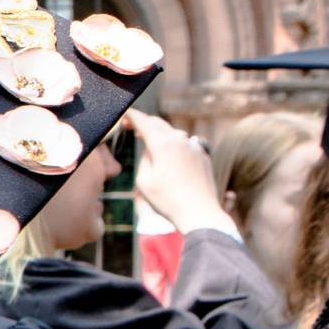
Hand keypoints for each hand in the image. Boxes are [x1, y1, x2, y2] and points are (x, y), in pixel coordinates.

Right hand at [130, 111, 240, 240]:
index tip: (124, 113)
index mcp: (163, 144)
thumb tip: (150, 148)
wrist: (200, 214)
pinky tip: (170, 154)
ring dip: (160, 134)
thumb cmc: (168, 201)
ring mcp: (195, 147)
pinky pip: (186, 143)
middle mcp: (181, 140)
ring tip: (150, 141)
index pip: (144, 122)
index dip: (132, 115)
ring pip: (173, 133)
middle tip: (132, 126)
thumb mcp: (144, 181)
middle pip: (159, 123)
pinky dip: (175, 144)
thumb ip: (144, 158)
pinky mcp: (203, 156)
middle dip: (145, 122)